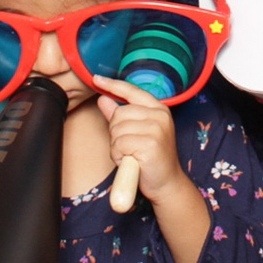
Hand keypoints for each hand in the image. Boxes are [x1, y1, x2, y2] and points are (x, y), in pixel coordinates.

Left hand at [96, 78, 192, 204]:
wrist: (166, 183)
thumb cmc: (151, 159)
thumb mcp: (136, 133)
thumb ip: (120, 116)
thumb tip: (103, 99)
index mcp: (158, 109)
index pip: (132, 91)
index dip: (113, 85)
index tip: (96, 79)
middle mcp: (160, 115)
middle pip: (119, 114)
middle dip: (116, 133)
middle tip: (129, 147)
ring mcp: (157, 129)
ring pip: (117, 130)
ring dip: (117, 147)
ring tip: (131, 155)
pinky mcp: (150, 144)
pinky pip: (119, 144)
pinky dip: (119, 156)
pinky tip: (131, 161)